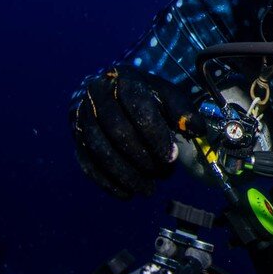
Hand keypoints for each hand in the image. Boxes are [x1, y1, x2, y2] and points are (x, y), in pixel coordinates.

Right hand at [70, 66, 182, 198]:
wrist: (113, 93)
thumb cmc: (148, 97)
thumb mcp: (169, 96)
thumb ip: (183, 111)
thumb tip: (197, 130)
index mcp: (125, 80)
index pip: (139, 108)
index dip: (156, 135)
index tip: (171, 158)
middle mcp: (97, 95)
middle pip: (117, 130)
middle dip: (142, 157)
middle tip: (164, 175)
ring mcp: (82, 116)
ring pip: (100, 149)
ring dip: (125, 175)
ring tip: (148, 190)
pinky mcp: (76, 137)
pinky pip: (87, 163)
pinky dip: (107, 181)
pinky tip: (126, 193)